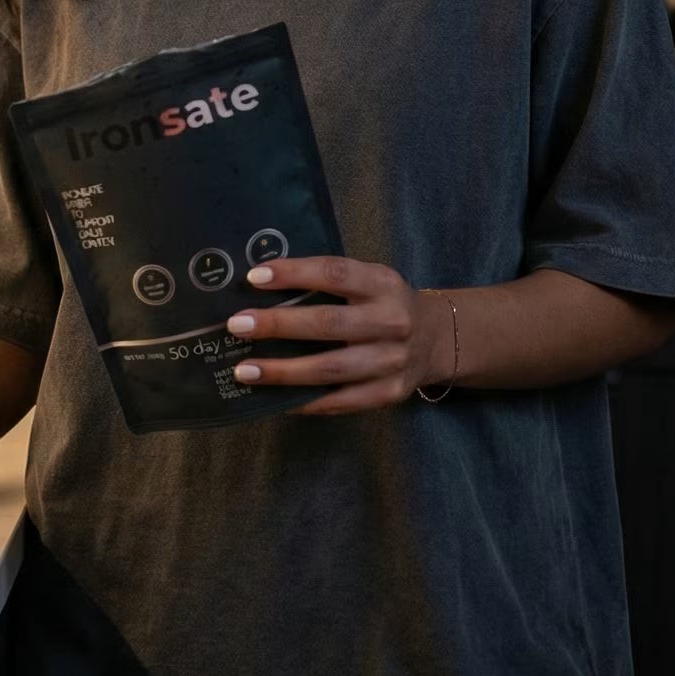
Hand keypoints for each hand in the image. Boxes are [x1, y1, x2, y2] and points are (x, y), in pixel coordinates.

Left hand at [224, 256, 452, 415]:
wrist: (436, 339)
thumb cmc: (383, 304)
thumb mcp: (369, 280)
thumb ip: (328, 282)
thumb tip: (260, 285)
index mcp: (383, 284)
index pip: (335, 274)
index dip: (294, 274)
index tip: (255, 277)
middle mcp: (392, 321)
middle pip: (329, 324)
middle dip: (279, 325)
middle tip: (238, 325)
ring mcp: (393, 361)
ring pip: (331, 368)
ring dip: (283, 371)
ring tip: (245, 370)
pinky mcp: (388, 393)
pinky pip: (339, 401)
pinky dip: (304, 401)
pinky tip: (274, 399)